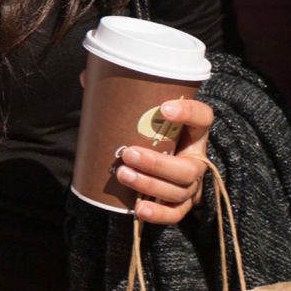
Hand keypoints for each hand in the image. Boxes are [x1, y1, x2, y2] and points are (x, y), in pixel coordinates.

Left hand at [118, 98, 213, 225]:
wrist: (162, 156)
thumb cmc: (148, 130)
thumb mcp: (143, 111)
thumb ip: (119, 94)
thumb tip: (87, 77)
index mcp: (193, 130)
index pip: (203, 117)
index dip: (189, 113)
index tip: (164, 108)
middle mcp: (196, 158)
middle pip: (188, 167)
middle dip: (158, 163)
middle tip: (128, 153)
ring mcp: (190, 184)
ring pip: (179, 191)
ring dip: (150, 184)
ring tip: (122, 174)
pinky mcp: (180, 203)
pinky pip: (175, 213)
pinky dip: (158, 213)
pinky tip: (138, 208)